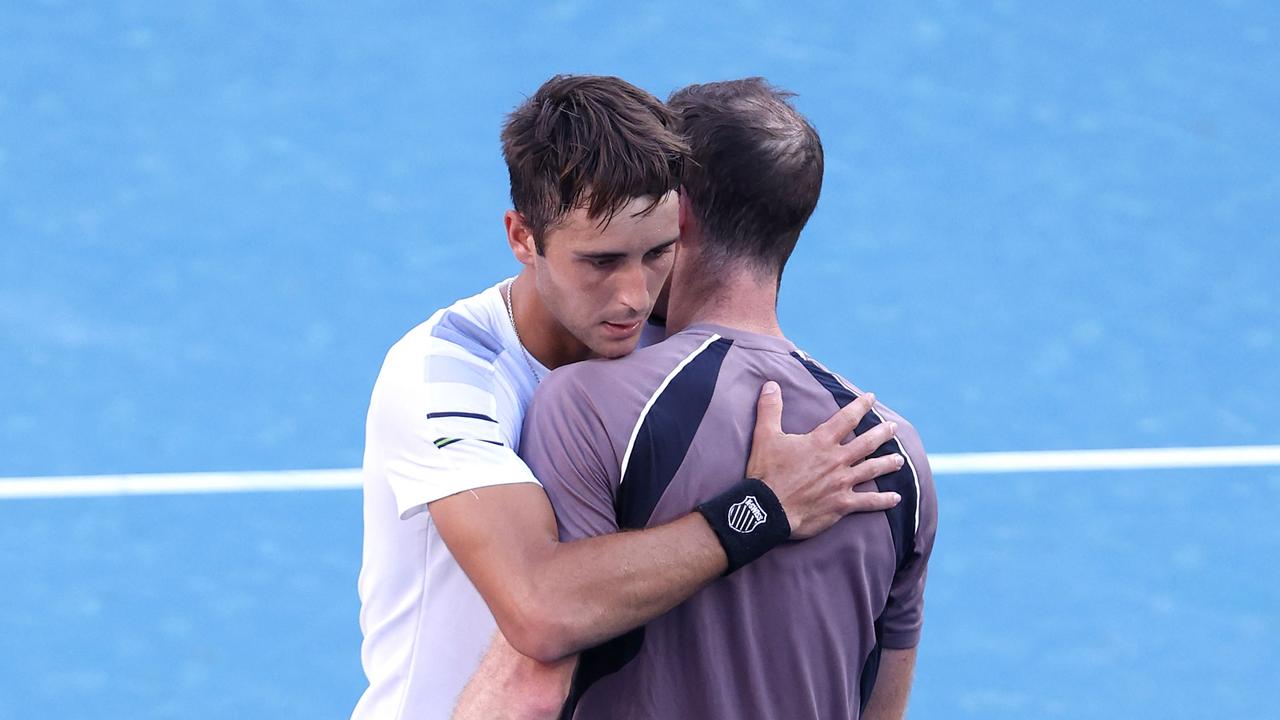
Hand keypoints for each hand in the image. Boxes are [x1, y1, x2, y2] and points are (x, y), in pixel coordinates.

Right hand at [745, 381, 902, 538]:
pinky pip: (869, 502)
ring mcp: (842, 483)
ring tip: (900, 460)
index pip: (846, 419)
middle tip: (894, 427)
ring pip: (872, 470)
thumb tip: (771, 385)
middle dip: (882, 433)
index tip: (871, 398)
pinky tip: (896, 498)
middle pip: (866, 443)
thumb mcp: (765, 436)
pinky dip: (884, 500)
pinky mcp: (842, 505)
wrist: (768, 509)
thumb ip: (770, 409)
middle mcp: (836, 460)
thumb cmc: (766, 473)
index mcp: (821, 442)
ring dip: (888, 464)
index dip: (860, 406)